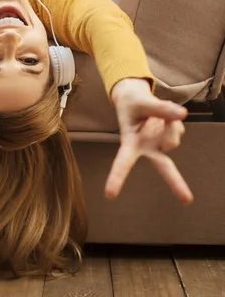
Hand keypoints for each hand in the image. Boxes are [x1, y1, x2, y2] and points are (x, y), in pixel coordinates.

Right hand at [106, 78, 192, 203]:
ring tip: (158, 111)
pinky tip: (163, 115)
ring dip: (170, 123)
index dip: (117, 177)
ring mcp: (160, 143)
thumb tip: (183, 115)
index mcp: (130, 143)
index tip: (110, 194)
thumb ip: (160, 108)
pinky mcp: (171, 138)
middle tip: (187, 200)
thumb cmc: (132, 103)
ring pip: (174, 138)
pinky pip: (178, 129)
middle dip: (175, 182)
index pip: (123, 161)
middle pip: (163, 166)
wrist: (135, 98)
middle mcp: (146, 147)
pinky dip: (173, 119)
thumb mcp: (141, 102)